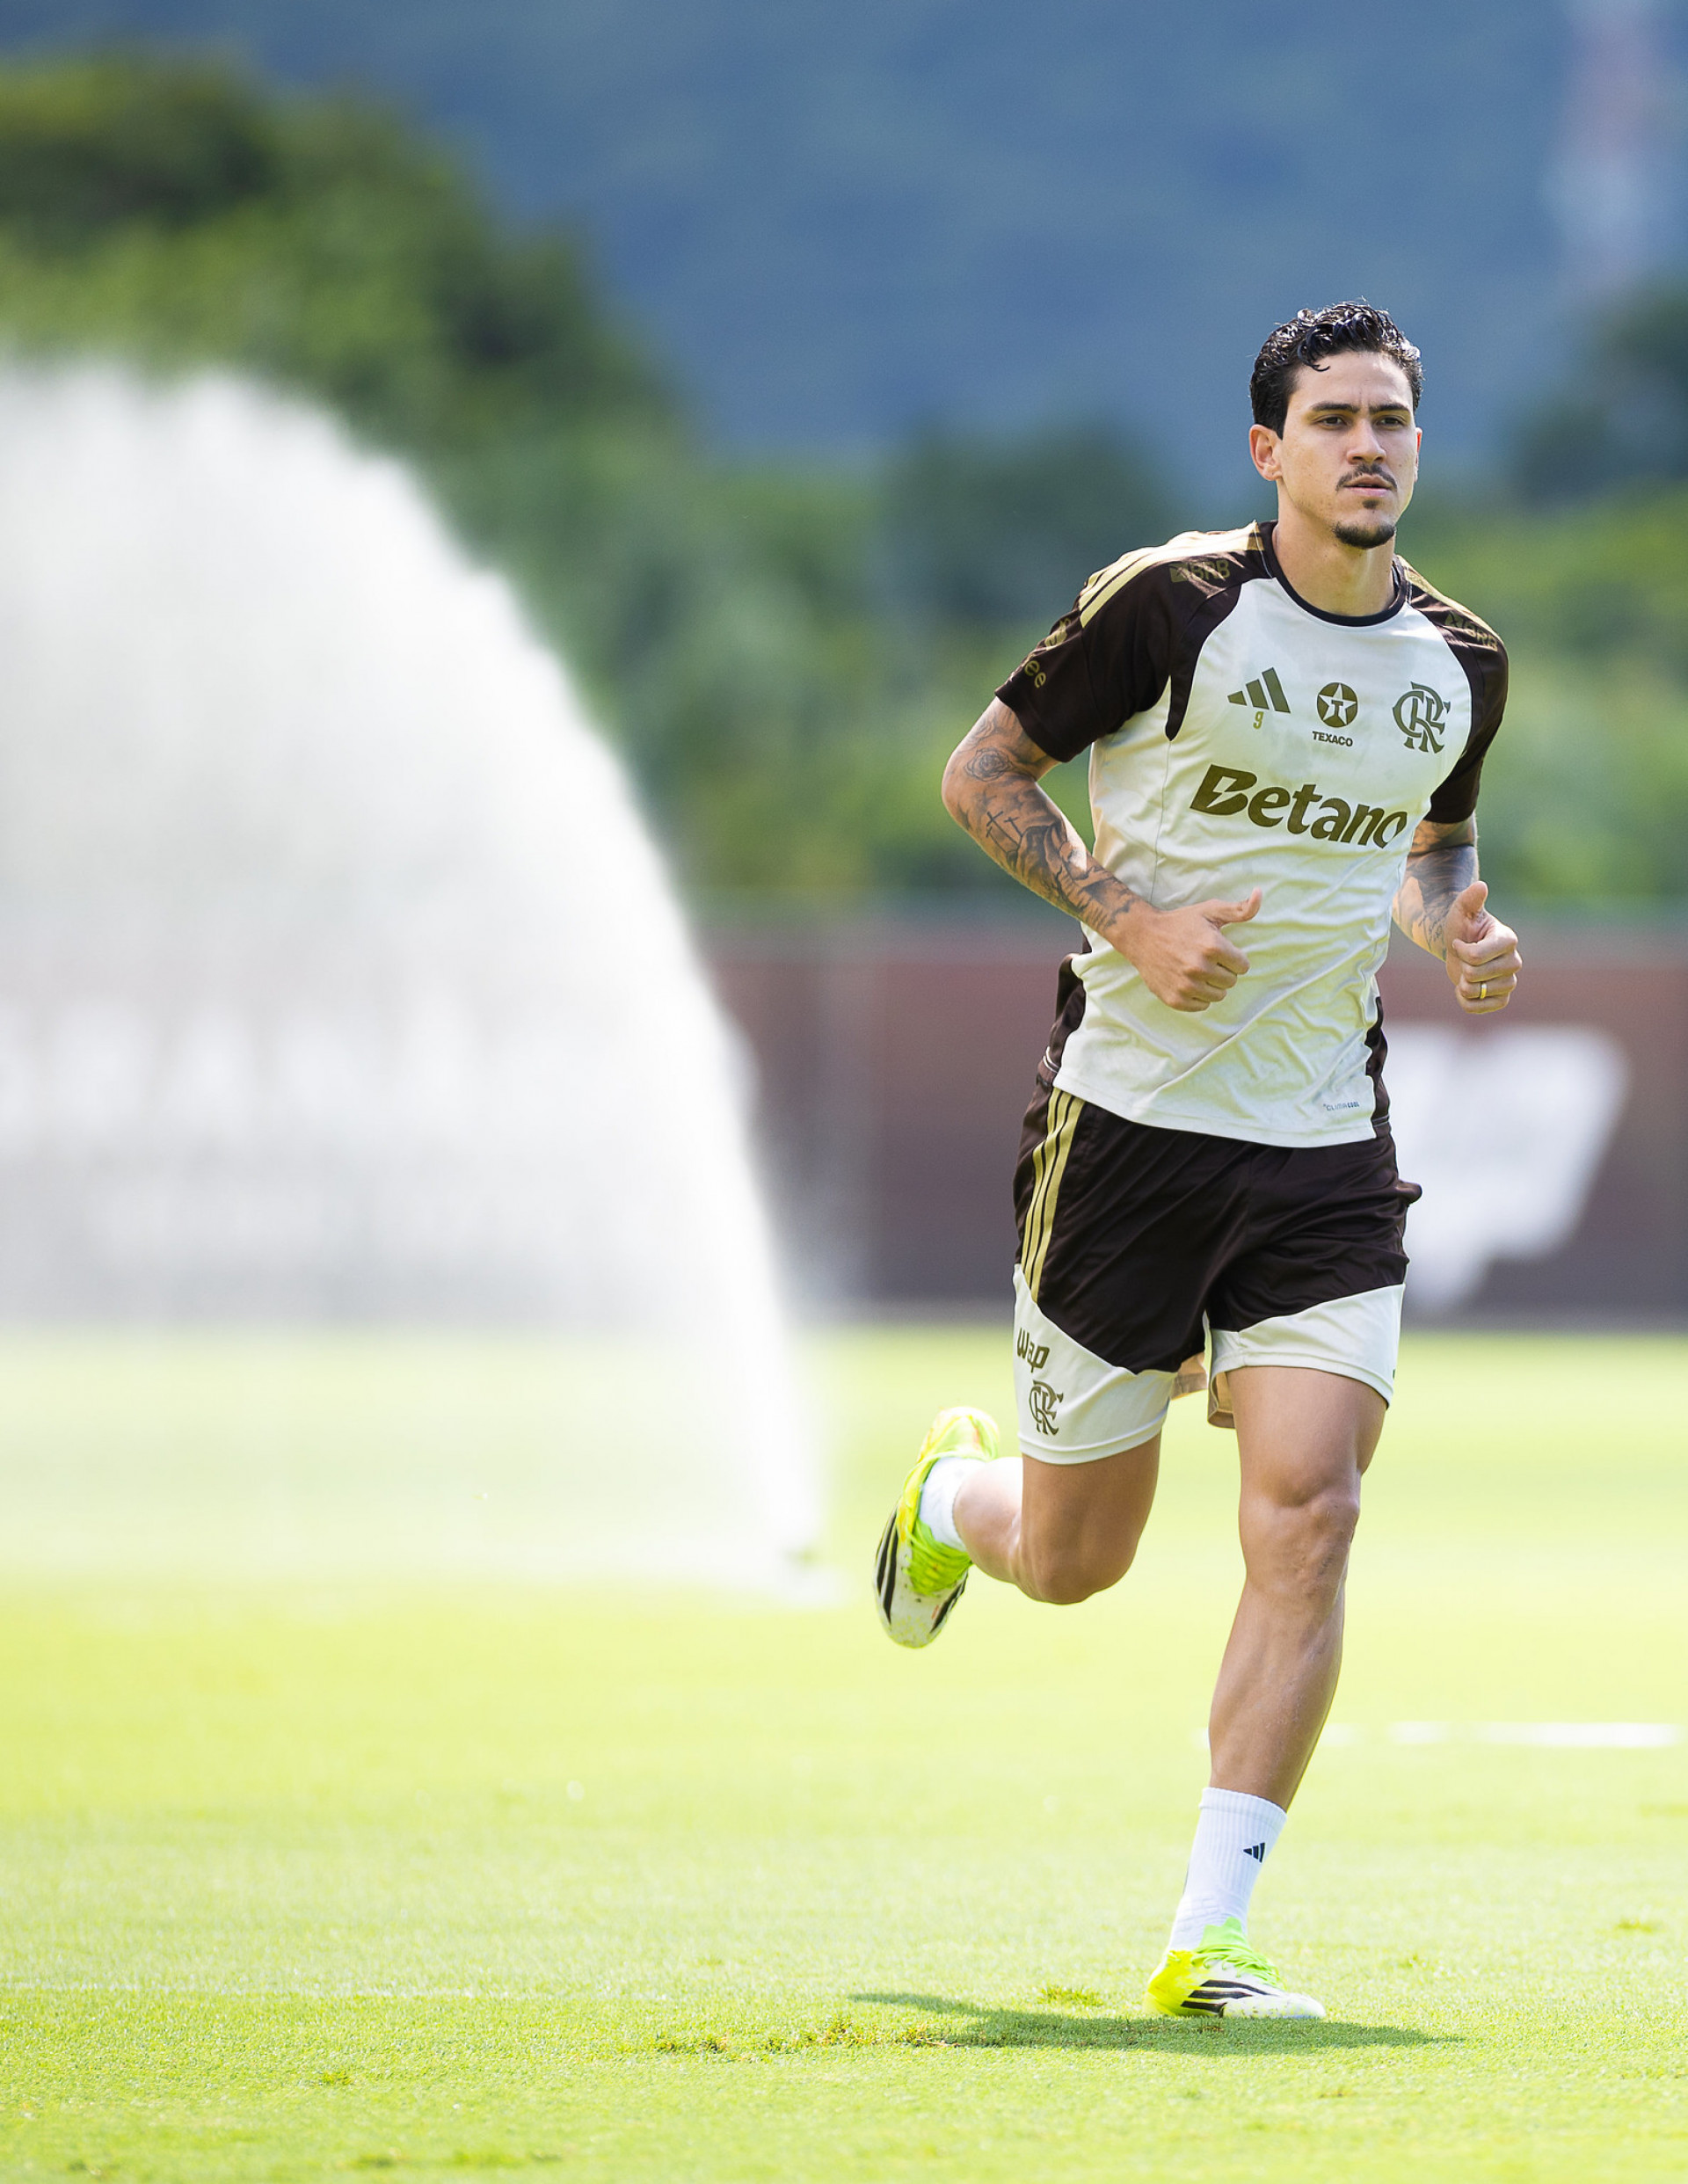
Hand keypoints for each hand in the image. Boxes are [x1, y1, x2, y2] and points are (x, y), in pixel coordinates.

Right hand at [1119, 889, 1260, 1012]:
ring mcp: (1186, 985)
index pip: (1243, 966)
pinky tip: (1189, 981)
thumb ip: (1239, 908)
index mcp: (1212, 946)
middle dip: (1224, 971)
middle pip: (1231, 981)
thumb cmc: (1179, 922)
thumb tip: (1259, 894)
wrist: (1142, 936)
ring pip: (1218, 995)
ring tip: (1199, 971)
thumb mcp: (1209, 911)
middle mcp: (1199, 967)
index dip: (1234, 957)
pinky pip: (1202, 1006)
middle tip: (1207, 960)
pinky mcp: (1175, 999)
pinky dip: (1199, 996)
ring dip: (1213, 985)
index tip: (1220, 951)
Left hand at [1444, 880, 1520, 1014]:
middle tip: (1464, 958)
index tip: (1459, 942)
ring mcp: (1510, 982)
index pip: (1476, 956)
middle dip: (1461, 966)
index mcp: (1507, 939)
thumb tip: (1480, 886)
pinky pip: (1477, 1008)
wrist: (1459, 948)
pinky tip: (1465, 989)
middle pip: (1474, 975)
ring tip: (1467, 972)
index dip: (1460, 950)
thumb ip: (1470, 899)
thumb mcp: (1461, 911)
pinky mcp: (1502, 999)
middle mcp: (1514, 961)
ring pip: (1475, 992)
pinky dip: (1464, 1001)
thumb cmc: (1462, 927)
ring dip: (1461, 983)